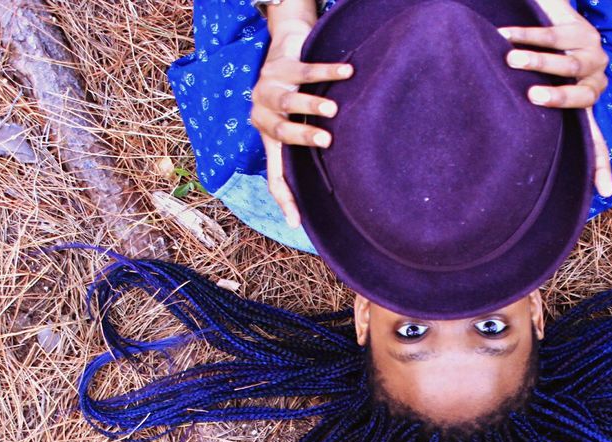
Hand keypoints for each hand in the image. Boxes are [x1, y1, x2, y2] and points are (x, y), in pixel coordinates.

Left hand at [250, 19, 352, 226]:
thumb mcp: (295, 123)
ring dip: (311, 106)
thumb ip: (307, 147)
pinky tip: (348, 71)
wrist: (283, 49)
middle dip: (303, 136)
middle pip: (281, 132)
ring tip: (332, 109)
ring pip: (289, 102)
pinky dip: (328, 71)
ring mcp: (269, 89)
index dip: (284, 198)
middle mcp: (263, 115)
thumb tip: (343, 179)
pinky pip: (307, 70)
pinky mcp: (282, 65)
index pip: (274, 174)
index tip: (296, 222)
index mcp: (268, 137)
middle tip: (326, 140)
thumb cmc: (296, 96)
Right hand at [500, 0, 611, 195]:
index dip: (600, 165)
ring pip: (568, 63)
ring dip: (537, 60)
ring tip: (510, 59)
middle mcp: (595, 82)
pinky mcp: (580, 29)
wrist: (552, 18)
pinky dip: (525, 35)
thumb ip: (535, 117)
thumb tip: (504, 152)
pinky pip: (552, 34)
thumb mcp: (541, 91)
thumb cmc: (539, 64)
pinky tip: (504, 36)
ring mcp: (591, 55)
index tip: (606, 192)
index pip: (596, 140)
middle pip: (580, 96)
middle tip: (532, 96)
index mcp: (586, 106)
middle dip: (557, 96)